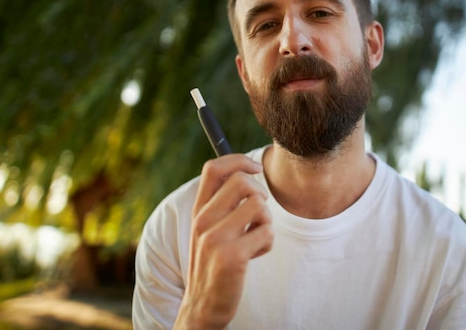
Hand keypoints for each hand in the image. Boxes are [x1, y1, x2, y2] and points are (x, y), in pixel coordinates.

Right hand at [174, 155, 272, 329]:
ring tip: (256, 236)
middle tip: (258, 212)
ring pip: (259, 205)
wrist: (202, 305)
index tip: (255, 169)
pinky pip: (266, 233)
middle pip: (241, 181)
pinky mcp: (231, 257)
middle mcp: (203, 220)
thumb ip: (221, 203)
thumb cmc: (214, 262)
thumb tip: (247, 172)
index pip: (214, 168)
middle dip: (260, 193)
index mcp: (198, 210)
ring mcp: (215, 238)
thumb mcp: (208, 229)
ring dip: (266, 221)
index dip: (239, 161)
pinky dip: (267, 243)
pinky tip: (254, 254)